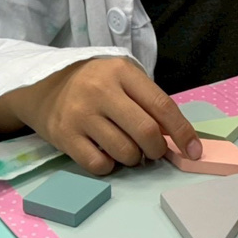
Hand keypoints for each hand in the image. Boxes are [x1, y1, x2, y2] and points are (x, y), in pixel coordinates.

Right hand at [0, 57, 200, 174]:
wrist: (43, 85)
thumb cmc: (94, 82)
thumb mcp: (122, 78)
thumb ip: (148, 101)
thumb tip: (177, 137)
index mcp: (121, 72)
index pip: (162, 105)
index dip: (182, 132)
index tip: (194, 151)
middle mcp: (101, 91)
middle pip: (146, 131)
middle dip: (157, 149)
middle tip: (154, 151)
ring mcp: (81, 114)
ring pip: (125, 152)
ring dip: (134, 158)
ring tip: (127, 148)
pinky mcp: (65, 136)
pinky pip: (100, 165)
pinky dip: (110, 166)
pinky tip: (106, 153)